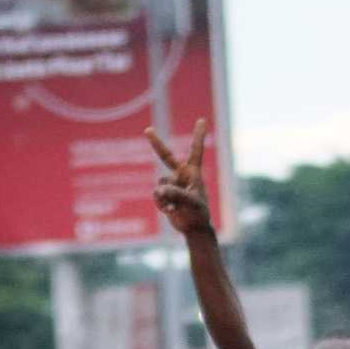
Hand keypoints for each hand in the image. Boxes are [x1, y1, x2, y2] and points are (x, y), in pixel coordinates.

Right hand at [146, 121, 215, 237]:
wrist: (194, 229)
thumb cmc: (198, 214)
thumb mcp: (190, 204)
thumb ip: (175, 195)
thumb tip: (158, 190)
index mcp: (193, 173)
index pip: (196, 151)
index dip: (198, 135)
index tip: (202, 120)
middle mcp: (181, 175)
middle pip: (166, 156)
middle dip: (156, 144)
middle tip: (147, 130)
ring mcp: (172, 184)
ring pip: (159, 185)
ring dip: (164, 197)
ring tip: (174, 207)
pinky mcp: (165, 194)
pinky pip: (156, 195)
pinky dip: (161, 204)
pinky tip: (170, 211)